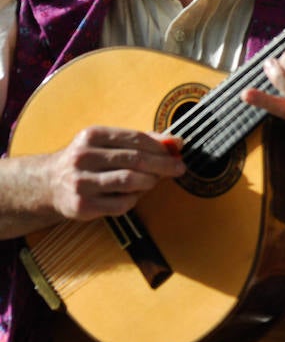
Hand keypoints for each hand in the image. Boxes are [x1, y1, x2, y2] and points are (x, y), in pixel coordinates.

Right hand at [45, 126, 184, 220]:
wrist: (49, 184)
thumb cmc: (88, 161)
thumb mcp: (106, 143)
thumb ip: (140, 140)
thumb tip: (175, 142)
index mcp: (91, 136)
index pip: (135, 139)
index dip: (161, 146)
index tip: (178, 151)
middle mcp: (83, 157)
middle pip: (135, 160)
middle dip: (163, 165)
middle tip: (179, 168)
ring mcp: (81, 182)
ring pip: (130, 181)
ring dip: (149, 182)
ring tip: (153, 181)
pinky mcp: (83, 205)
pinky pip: (122, 204)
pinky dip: (134, 199)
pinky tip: (132, 195)